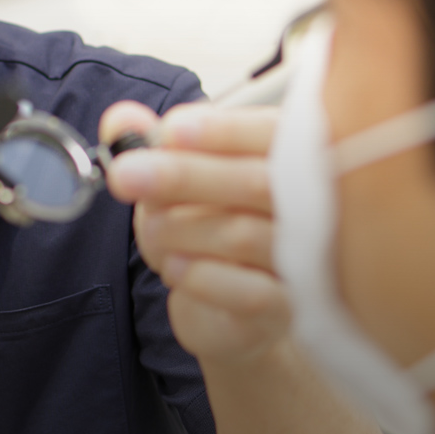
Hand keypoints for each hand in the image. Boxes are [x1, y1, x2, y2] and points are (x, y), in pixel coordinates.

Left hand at [102, 102, 288, 367]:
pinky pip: (250, 293)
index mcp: (295, 159)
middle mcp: (314, 208)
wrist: (231, 314)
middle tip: (125, 174)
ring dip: (179, 229)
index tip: (168, 130)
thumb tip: (121, 119)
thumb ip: (153, 146)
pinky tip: (174, 267)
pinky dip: (201, 276)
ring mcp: (307, 263)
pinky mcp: (288, 311)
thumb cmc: (212, 232)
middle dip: (182, 175)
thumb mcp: (178, 183)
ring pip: (244, 235)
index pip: (271, 133)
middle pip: (255, 182)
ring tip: (150, 230)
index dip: (221, 129)